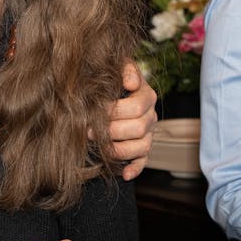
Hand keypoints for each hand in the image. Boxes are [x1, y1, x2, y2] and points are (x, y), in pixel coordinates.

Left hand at [105, 61, 156, 180]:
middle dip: (111, 131)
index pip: (135, 108)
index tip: (93, 112)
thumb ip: (124, 68)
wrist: (107, 90)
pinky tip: (124, 174)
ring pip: (142, 146)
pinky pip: (143, 161)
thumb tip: (130, 83)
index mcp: (146, 95)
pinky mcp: (142, 149)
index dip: (113, 112)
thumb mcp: (116, 66)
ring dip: (119, 149)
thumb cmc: (109, 77)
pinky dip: (135, 169)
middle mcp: (150, 115)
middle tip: (89, 131)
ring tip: (99, 146)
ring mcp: (148, 133)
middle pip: (138, 128)